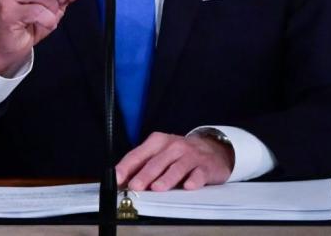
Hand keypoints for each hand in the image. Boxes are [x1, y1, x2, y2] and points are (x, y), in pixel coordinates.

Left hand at [116, 132, 233, 190]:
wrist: (212, 149)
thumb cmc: (179, 154)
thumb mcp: (159, 154)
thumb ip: (141, 166)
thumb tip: (120, 182)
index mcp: (158, 142)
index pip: (138, 154)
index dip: (127, 167)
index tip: (118, 178)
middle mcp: (174, 147)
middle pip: (157, 162)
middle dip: (145, 175)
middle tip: (135, 186)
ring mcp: (191, 156)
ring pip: (177, 168)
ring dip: (166, 178)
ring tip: (157, 188)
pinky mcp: (206, 167)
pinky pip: (199, 174)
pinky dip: (194, 180)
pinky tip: (188, 186)